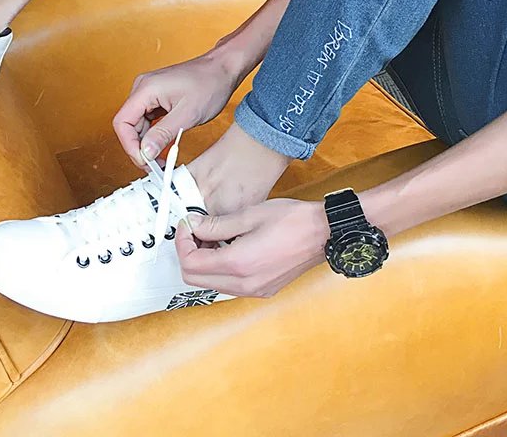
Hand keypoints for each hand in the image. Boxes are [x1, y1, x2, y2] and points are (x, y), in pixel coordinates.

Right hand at [113, 51, 243, 166]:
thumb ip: (162, 134)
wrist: (224, 68)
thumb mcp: (187, 115)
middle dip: (139, 147)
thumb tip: (145, 152)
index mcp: (145, 89)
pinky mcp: (157, 97)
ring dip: (147, 143)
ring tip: (161, 158)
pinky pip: (148, 119)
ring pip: (138, 124)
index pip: (122, 123)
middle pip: (128, 125)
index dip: (130, 145)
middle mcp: (143, 88)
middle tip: (154, 164)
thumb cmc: (210, 83)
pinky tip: (164, 145)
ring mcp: (150, 92)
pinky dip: (154, 134)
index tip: (144, 160)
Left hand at [176, 199, 329, 297]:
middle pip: (195, 279)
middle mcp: (244, 284)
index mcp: (237, 264)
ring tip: (214, 236)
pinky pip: (229, 285)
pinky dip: (221, 268)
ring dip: (205, 262)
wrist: (325, 234)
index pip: (190, 264)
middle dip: (189, 254)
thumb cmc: (293, 220)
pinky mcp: (263, 290)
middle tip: (196, 231)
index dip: (182, 242)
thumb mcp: (249, 215)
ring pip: (211, 284)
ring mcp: (254, 291)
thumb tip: (193, 225)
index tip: (188, 224)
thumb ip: (216, 224)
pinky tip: (230, 247)